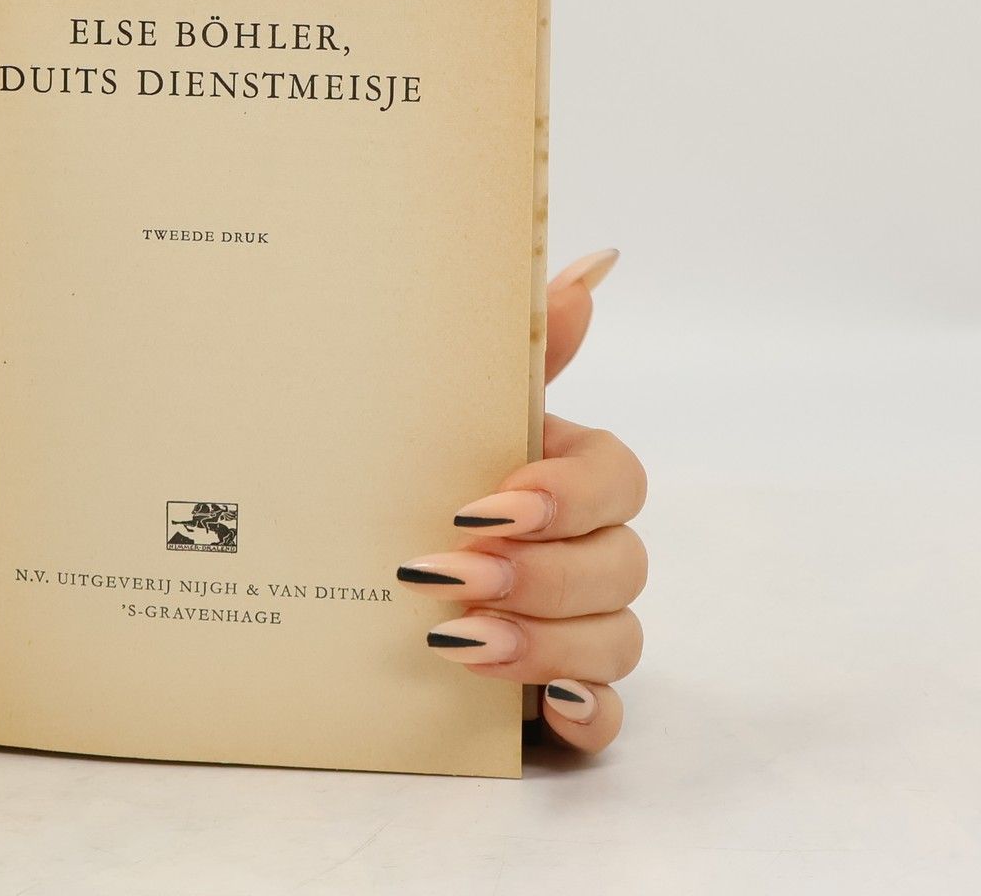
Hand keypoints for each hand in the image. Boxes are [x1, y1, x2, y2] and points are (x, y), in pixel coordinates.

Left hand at [401, 249, 645, 753]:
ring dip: (544, 640)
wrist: (359, 562)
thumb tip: (595, 260)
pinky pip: (609, 719)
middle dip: (541, 573)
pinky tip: (541, 705)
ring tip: (459, 638)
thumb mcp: (460, 409)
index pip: (620, 479)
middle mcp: (590, 550)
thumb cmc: (428, 472)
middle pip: (622, 565)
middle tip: (453, 572)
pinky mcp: (564, 697)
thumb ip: (528, 344)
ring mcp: (585, 627)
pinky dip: (585, 713)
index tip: (490, 503)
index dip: (567, 494)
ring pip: (618, 641)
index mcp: (571, 474)